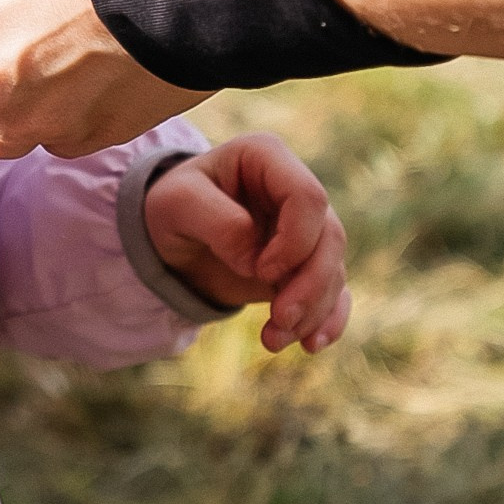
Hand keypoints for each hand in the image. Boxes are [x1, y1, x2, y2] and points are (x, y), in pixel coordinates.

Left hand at [145, 136, 349, 351]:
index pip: (309, 197)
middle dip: (310, 286)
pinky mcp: (305, 264)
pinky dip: (327, 320)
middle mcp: (294, 190)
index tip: (261, 270)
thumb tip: (256, 260)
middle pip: (330, 238)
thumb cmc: (172, 206)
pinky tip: (311, 344)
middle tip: (280, 321)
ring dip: (312, 311)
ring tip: (273, 340)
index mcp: (269, 159)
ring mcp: (305, 229)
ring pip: (333, 270)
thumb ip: (218, 222)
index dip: (295, 240)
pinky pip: (333, 292)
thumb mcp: (178, 204)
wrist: (170, 235)